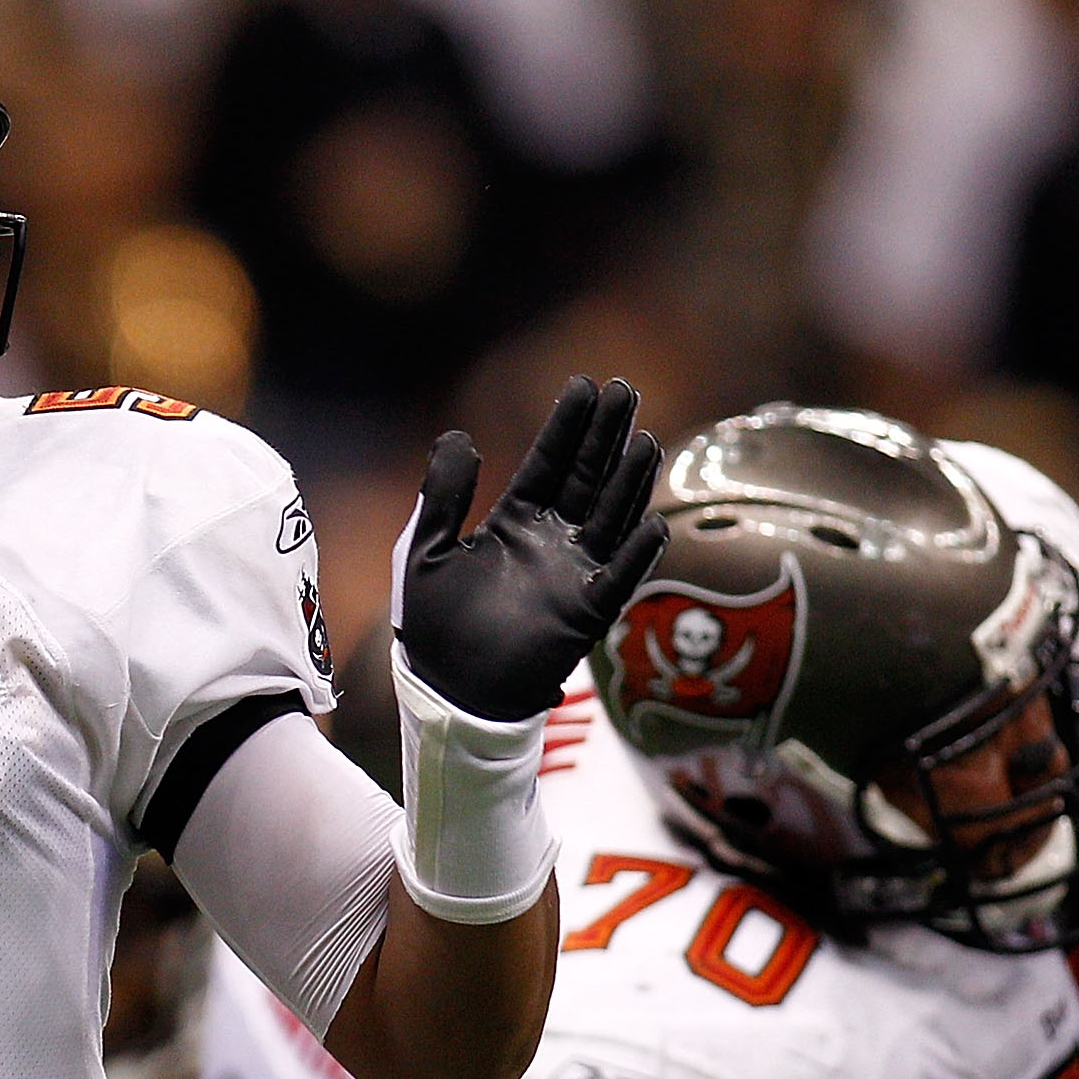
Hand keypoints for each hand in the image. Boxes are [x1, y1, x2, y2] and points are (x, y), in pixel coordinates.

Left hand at [392, 376, 667, 721]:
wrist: (449, 692)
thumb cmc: (435, 626)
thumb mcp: (425, 550)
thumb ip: (443, 495)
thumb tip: (460, 435)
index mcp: (513, 523)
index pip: (547, 464)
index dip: (567, 427)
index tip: (586, 385)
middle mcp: (551, 542)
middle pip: (587, 479)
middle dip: (605, 437)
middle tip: (625, 390)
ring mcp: (573, 576)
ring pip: (609, 519)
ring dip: (628, 482)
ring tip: (643, 441)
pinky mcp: (584, 615)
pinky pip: (617, 581)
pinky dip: (636, 555)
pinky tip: (653, 525)